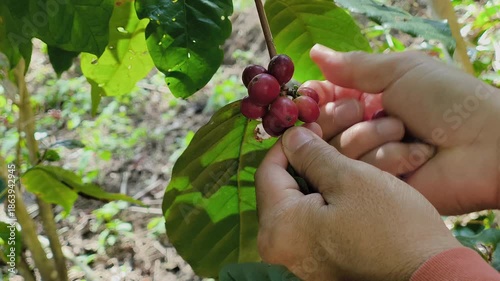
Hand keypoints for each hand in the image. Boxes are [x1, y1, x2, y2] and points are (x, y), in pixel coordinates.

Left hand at [255, 126, 460, 280]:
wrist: (432, 277)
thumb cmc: (391, 227)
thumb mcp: (349, 179)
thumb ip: (311, 154)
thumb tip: (290, 137)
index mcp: (279, 228)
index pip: (269, 170)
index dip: (291, 142)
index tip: (313, 124)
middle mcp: (283, 245)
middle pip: (293, 181)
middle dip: (320, 150)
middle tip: (340, 127)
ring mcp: (304, 251)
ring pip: (314, 193)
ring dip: (338, 164)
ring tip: (367, 141)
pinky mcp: (326, 253)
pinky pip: (325, 211)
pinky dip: (342, 189)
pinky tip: (364, 167)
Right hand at [306, 44, 499, 214]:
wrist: (486, 146)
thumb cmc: (447, 100)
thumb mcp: (400, 71)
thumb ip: (353, 67)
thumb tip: (314, 52)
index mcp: (366, 96)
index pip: (321, 98)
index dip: (314, 100)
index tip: (315, 99)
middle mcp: (361, 126)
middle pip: (320, 127)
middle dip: (345, 118)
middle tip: (372, 111)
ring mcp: (368, 157)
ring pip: (336, 151)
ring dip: (373, 138)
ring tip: (406, 134)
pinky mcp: (377, 184)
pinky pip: (358, 174)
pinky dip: (388, 161)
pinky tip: (416, 157)